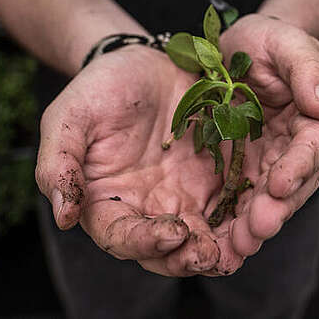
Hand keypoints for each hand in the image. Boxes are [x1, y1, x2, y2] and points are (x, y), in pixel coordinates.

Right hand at [35, 46, 243, 276]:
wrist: (143, 59)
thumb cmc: (97, 88)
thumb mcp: (68, 118)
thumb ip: (59, 163)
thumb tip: (63, 216)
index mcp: (105, 201)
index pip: (121, 237)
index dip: (144, 242)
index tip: (172, 233)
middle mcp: (144, 208)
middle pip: (163, 252)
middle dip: (187, 258)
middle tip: (210, 254)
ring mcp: (180, 196)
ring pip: (200, 239)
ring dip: (219, 249)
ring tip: (240, 246)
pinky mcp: (212, 180)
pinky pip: (228, 209)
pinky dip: (241, 220)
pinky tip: (260, 216)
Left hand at [214, 14, 318, 256]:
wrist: (239, 47)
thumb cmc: (266, 38)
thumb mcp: (283, 40)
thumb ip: (306, 69)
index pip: (315, 143)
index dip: (299, 166)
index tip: (280, 185)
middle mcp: (305, 142)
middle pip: (297, 180)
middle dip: (278, 206)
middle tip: (257, 227)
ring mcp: (277, 159)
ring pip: (273, 197)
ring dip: (258, 221)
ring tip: (239, 244)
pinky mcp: (250, 169)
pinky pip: (247, 197)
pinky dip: (237, 219)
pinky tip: (224, 243)